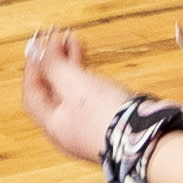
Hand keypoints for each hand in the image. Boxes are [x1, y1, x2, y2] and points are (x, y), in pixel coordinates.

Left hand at [15, 30, 125, 164]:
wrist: (150, 142)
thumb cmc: (109, 117)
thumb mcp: (74, 84)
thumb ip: (53, 66)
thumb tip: (34, 51)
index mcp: (54, 126)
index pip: (32, 94)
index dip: (34, 67)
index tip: (38, 45)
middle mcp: (69, 133)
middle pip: (53, 94)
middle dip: (54, 64)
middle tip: (59, 41)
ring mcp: (90, 132)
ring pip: (73, 95)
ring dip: (72, 68)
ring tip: (77, 44)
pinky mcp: (110, 128)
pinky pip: (91, 101)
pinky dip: (89, 80)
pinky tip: (96, 69)